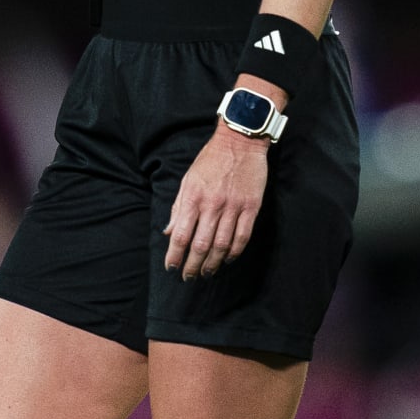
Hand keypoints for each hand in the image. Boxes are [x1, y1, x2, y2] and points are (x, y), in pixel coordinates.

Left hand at [163, 124, 268, 278]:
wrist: (240, 141)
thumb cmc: (210, 160)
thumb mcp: (188, 179)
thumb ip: (178, 207)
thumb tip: (168, 231)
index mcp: (194, 197)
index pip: (180, 234)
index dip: (174, 255)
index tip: (171, 267)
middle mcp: (213, 204)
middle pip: (201, 244)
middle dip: (192, 265)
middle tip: (188, 277)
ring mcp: (233, 206)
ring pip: (222, 245)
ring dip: (212, 263)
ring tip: (206, 272)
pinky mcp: (251, 207)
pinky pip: (242, 236)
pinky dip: (234, 252)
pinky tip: (227, 259)